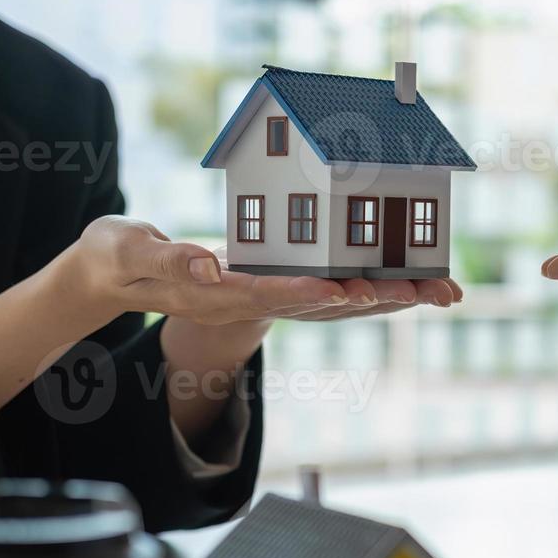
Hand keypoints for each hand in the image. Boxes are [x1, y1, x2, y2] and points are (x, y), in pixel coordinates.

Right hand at [68, 216, 461, 325]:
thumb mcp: (127, 252)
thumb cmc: (116, 259)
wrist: (115, 278)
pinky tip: (410, 280)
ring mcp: (263, 296)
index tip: (348, 291)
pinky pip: (331, 289)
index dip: (309, 293)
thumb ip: (164, 257)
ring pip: (336, 302)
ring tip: (442, 290)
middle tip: (427, 292)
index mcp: (215, 293)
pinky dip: (371, 286)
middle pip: (321, 306)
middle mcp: (249, 300)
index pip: (268, 294)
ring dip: (389, 296)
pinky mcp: (273, 284)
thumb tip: (209, 264)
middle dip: (375, 299)